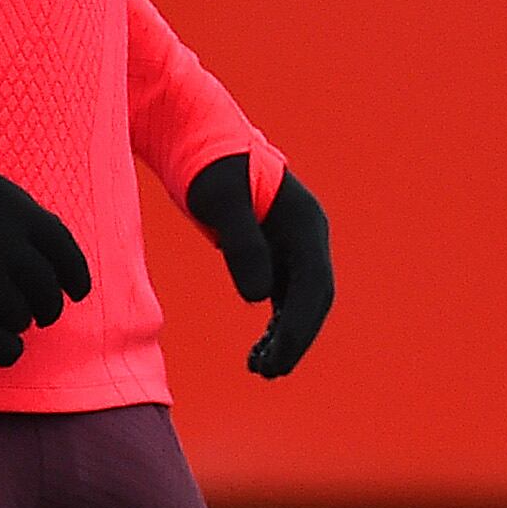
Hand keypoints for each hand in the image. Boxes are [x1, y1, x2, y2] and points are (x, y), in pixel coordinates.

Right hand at [0, 162, 91, 366]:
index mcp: (19, 209)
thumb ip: (16, 213)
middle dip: (47, 308)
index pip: (65, 252)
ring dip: (18, 324)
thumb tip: (40, 245)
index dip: (76, 277)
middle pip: (45, 290)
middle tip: (40, 314)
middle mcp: (6, 241)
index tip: (76, 292)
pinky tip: (5, 349)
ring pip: (20, 316)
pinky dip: (5, 350)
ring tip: (9, 321)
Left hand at [187, 156, 334, 376]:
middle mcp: (305, 235)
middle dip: (296, 339)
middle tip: (269, 372)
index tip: (278, 357)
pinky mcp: (272, 250)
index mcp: (303, 222)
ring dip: (286, 337)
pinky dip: (274, 325)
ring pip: (299, 301)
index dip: (299, 326)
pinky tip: (257, 351)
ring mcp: (291, 243)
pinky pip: (282, 296)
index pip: (313, 285)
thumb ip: (241, 244)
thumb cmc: (206, 162)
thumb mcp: (219, 199)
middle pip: (313, 298)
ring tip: (260, 369)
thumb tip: (259, 299)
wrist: (193, 135)